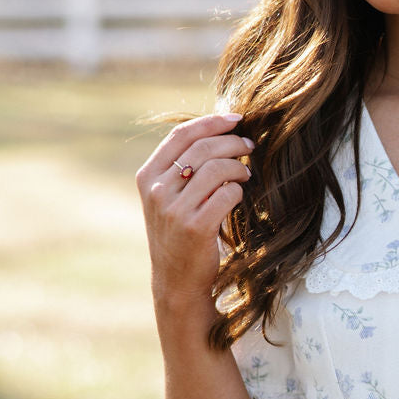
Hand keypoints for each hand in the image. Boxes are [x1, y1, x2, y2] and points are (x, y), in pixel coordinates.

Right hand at [136, 112, 254, 304]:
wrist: (176, 280)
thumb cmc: (179, 233)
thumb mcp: (168, 198)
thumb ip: (181, 168)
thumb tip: (218, 132)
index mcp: (147, 177)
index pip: (181, 135)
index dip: (212, 122)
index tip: (237, 118)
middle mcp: (157, 191)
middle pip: (202, 147)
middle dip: (233, 142)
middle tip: (250, 146)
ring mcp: (174, 210)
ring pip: (216, 168)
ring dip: (239, 167)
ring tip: (246, 174)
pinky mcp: (195, 227)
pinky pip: (227, 194)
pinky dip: (238, 190)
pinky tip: (239, 195)